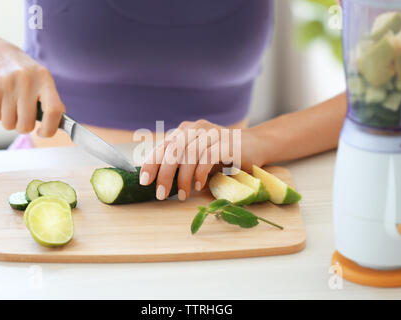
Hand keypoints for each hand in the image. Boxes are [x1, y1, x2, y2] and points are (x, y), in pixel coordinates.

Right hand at [0, 31, 64, 136]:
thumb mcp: (38, 76)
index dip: (50, 129)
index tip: (43, 133)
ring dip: (9, 120)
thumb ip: (49, 98)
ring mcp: (7, 84)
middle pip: (27, 124)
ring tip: (8, 103)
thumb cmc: (18, 68)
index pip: (54, 110)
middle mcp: (27, 80)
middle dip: (23, 126)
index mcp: (44, 78)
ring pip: (9, 124)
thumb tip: (58, 123)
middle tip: (21, 116)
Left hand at [140, 119, 267, 200]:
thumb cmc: (223, 154)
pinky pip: (207, 158)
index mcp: (186, 130)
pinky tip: (197, 186)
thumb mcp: (199, 155)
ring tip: (181, 195)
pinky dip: (199, 173)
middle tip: (159, 193)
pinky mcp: (227, 143)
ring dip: (182, 178)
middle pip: (173, 150)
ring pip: (189, 155)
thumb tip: (160, 180)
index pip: (163, 145)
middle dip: (163, 174)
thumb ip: (182, 161)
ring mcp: (212, 134)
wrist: (256, 145)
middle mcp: (197, 129)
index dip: (151, 162)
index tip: (144, 180)